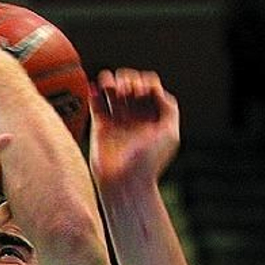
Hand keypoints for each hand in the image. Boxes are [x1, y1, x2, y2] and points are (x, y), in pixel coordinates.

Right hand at [90, 68, 179, 187]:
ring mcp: (118, 121)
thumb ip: (168, 108)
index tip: (140, 92)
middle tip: (125, 90)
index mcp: (154, 116)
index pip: (150, 88)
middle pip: (131, 86)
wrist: (125, 183)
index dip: (144, 83)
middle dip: (127, 81)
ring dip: (110, 83)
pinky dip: (93, 94)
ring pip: (113, 93)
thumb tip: (157, 91)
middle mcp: (136, 117)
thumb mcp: (170, 133)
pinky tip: (94, 88)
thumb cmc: (149, 163)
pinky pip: (96, 105)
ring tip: (107, 83)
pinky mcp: (100, 128)